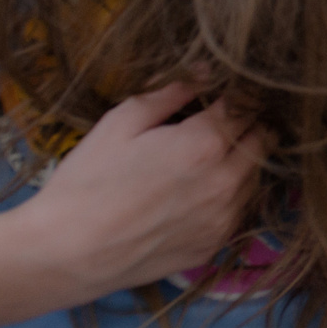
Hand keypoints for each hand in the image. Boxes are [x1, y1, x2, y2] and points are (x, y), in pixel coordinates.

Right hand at [13, 80, 266, 299]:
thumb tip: (206, 73)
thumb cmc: (86, 182)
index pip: (246, 105)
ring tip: (211, 155)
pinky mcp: (213, 246)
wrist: (64, 254)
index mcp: (205, 144)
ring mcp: (222, 218)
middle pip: (262, 139)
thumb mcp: (120, 123)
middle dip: (250, 124)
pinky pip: (239, 210)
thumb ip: (170, 93)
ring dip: (244, 160)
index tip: (225, 92)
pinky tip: (201, 191)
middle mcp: (225, 181)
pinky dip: (231, 195)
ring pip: (256, 176)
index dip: (237, 94)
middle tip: (224, 120)